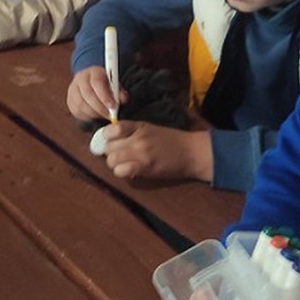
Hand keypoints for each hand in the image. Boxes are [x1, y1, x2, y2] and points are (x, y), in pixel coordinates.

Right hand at [66, 66, 127, 120]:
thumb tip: (123, 99)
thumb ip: (120, 92)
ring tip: (103, 115)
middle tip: (109, 115)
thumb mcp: (115, 84)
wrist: (92, 83)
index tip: (112, 106)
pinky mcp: (70, 101)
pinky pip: (77, 111)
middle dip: (100, 107)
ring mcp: (73, 89)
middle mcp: (80, 78)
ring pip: (81, 104)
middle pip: (87, 94)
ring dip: (94, 113)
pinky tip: (95, 116)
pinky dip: (87, 116)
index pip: (96, 83)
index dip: (104, 96)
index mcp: (93, 71)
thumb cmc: (106, 85)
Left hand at [96, 122, 212, 182]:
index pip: (109, 130)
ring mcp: (141, 152)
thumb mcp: (150, 129)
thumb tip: (112, 140)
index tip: (112, 143)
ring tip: (125, 165)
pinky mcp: (146, 167)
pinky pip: (122, 171)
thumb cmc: (172, 140)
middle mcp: (137, 138)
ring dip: (115, 165)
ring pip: (112, 160)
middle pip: (108, 148)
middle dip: (111, 154)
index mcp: (137, 126)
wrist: (192, 152)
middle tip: (120, 157)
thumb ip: (132, 132)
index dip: (107, 139)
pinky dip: (123, 173)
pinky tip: (131, 172)